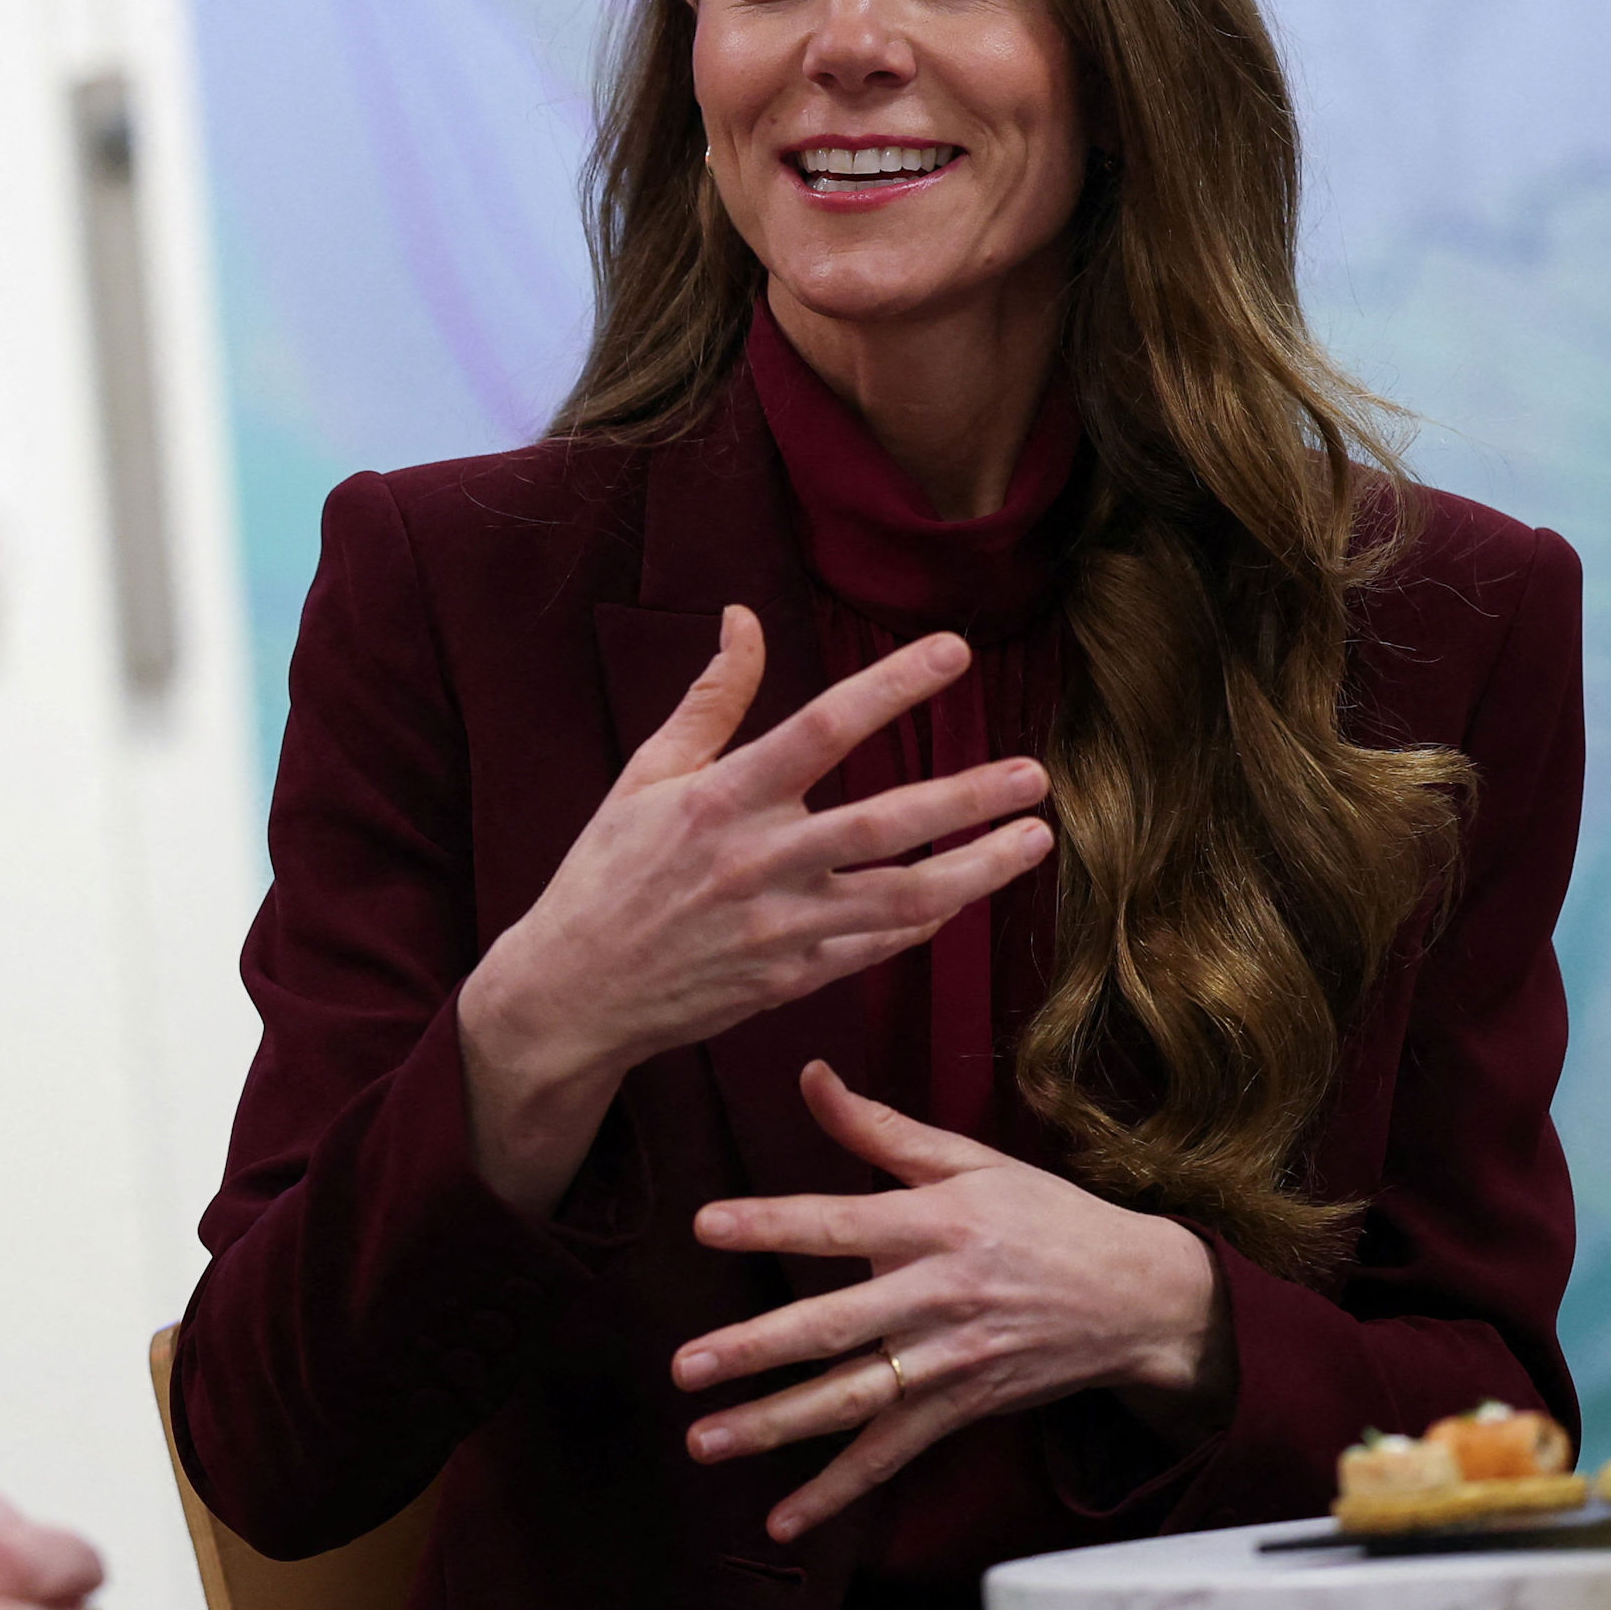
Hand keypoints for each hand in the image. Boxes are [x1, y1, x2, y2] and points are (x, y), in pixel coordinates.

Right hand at [457, 607, 1055, 1209]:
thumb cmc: (606, 872)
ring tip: (1035, 839)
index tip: (954, 651)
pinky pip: (878, 948)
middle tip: (1035, 775)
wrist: (574, 992)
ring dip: (977, 870)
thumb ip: (711, 698)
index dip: (893, 686)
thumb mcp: (646, 774)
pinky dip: (927, 922)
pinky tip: (967, 895)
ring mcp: (780, 929)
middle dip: (968, 798)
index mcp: (720, 799)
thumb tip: (744, 617)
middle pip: (885, 824)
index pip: (822, 728)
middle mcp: (757, 863)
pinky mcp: (791, 981)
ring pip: (902, 899)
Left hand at [670, 1062, 1229, 1541]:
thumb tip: (809, 1073)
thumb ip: (880, 1126)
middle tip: (685, 1365)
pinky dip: (836, 1491)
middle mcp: (938, 1296)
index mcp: (937, 1224)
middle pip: (837, 1325)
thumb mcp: (972, 1161)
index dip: (774, 1223)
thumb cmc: (1047, 1217)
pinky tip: (782, 1518)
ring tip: (703, 1441)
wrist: (1141, 1299)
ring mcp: (950, 1362)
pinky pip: (890, 1456)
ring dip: (775, 1425)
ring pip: (853, 1400)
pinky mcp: (961, 1409)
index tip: (705, 1225)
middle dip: (756, 1348)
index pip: (841, 1221)